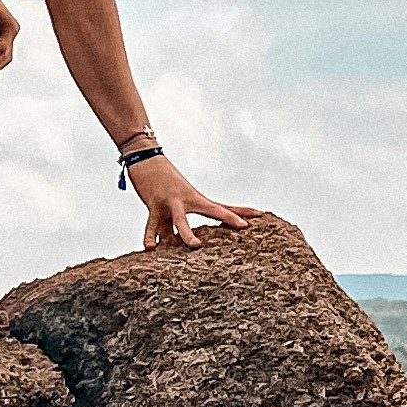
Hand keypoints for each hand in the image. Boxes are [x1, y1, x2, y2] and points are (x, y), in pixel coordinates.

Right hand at [127, 154, 259, 250]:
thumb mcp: (171, 204)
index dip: (241, 211)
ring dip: (187, 233)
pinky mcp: (154, 204)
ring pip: (180, 220)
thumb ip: (172, 227)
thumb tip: (168, 246)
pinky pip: (152, 224)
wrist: (145, 158)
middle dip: (228, 217)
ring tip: (196, 246)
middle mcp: (187, 199)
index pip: (222, 207)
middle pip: (211, 210)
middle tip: (244, 226)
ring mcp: (171, 201)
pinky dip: (149, 237)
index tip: (261, 213)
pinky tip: (150, 248)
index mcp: (196, 199)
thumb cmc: (160, 183)